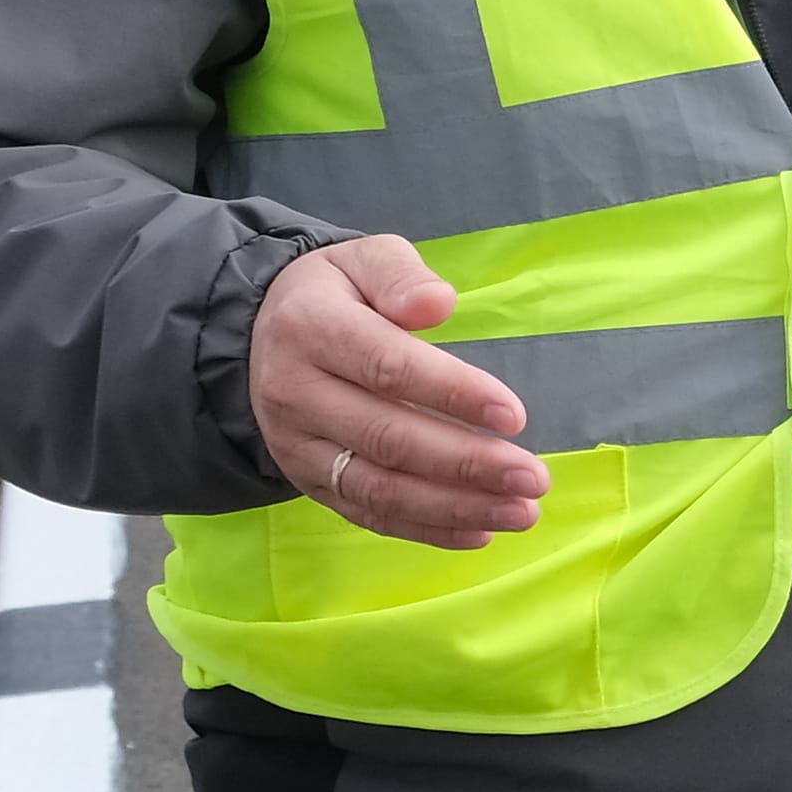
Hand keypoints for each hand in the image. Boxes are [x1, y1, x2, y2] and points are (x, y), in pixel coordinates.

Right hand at [251, 237, 547, 550]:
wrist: (258, 333)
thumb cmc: (335, 293)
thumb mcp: (362, 259)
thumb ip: (401, 275)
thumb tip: (437, 304)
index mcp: (311, 329)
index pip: (388, 367)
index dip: (453, 394)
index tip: (515, 417)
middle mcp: (296, 394)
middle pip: (387, 438)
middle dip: (467, 464)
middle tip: (534, 478)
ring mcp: (298, 445)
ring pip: (378, 487)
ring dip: (454, 507)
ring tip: (521, 512)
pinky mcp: (307, 480)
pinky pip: (366, 512)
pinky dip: (424, 529)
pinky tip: (479, 531)